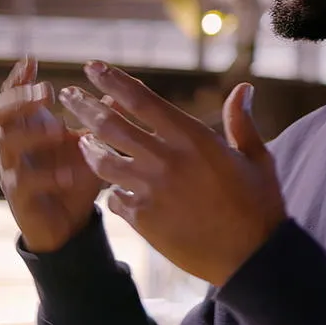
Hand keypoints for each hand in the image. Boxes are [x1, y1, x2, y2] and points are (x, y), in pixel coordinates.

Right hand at [0, 57, 103, 252]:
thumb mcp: (91, 144)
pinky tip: (67, 174)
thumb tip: (119, 90)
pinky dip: (46, 175)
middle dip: (20, 98)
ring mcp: (13, 170)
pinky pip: (23, 182)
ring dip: (33, 132)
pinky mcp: (19, 198)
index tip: (31, 59)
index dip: (19, 77)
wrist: (68, 224)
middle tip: (46, 91)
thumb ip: (101, 119)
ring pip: (7, 143)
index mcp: (30, 126)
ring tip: (60, 130)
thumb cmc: (76, 176)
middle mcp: (16, 144)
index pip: (14, 95)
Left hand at [59, 61, 286, 286]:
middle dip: (84, 106)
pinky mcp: (144, 220)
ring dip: (88, 148)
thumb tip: (243, 88)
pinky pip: (114, 198)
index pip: (142, 100)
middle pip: (111, 126)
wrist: (252, 257)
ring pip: (104, 162)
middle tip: (66, 95)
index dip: (114, 81)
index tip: (94, 67)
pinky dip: (111, 190)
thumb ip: (241, 121)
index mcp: (192, 138)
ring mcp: (151, 190)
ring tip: (79, 140)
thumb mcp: (255, 157)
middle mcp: (166, 159)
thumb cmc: (259, 203)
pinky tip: (110, 187)